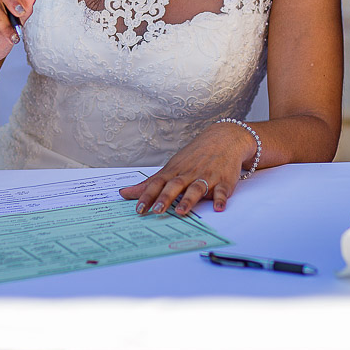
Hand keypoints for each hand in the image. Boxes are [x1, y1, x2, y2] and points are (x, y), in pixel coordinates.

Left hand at [118, 121, 256, 215]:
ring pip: (196, 188)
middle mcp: (189, 174)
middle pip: (175, 186)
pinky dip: (221, 198)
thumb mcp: (171, 167)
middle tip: (157, 211)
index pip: (157, 183)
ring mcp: (207, 177)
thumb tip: (125, 193)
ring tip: (182, 211)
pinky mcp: (224, 181)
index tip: (139, 209)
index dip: (147, 196)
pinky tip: (218, 207)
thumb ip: (150, 184)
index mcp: (175, 171)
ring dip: (189, 199)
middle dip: (165, 198)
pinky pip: (223, 191)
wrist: (224, 138)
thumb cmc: (194, 156)